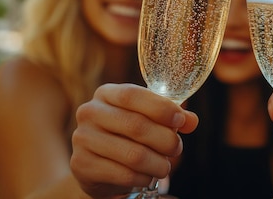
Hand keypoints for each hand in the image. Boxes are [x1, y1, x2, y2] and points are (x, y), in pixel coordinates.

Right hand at [71, 83, 197, 197]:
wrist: (98, 165)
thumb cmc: (127, 135)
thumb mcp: (148, 119)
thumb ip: (172, 117)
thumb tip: (191, 121)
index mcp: (106, 93)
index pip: (133, 95)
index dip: (160, 108)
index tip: (180, 121)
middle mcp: (90, 112)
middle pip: (135, 125)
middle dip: (165, 140)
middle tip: (177, 148)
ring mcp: (82, 138)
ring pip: (132, 154)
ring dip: (157, 164)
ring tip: (164, 166)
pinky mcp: (82, 164)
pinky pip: (123, 174)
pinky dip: (143, 178)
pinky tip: (147, 177)